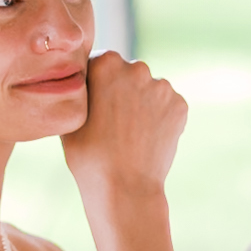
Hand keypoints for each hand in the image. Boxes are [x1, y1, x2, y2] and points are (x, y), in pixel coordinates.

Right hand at [62, 52, 187, 193]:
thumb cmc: (88, 155)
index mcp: (106, 63)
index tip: (95, 104)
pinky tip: (146, 138)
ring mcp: (162, 86)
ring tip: (130, 134)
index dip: (96, 84)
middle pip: (128, 74)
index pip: (101, 63)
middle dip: (122, 91)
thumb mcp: (70, 114)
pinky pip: (167, 106)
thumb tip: (84, 83)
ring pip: (150, 90)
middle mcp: (137, 67)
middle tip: (113, 122)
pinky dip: (159, 118)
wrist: (123, 188)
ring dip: (142, 104)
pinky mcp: (180, 105)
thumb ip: (80, 90)